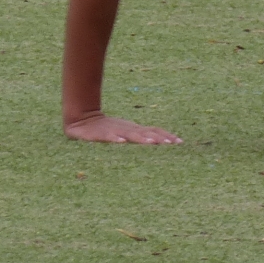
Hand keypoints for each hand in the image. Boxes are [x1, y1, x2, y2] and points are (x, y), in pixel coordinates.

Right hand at [65, 112, 182, 144]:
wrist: (83, 119)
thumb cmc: (108, 128)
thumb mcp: (127, 131)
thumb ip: (142, 135)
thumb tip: (162, 140)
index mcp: (134, 129)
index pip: (154, 131)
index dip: (166, 135)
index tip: (180, 142)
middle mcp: (127, 129)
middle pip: (146, 133)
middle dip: (159, 138)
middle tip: (171, 144)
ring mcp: (114, 131)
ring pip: (130, 134)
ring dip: (141, 139)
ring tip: (152, 143)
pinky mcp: (99, 135)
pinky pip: (108, 137)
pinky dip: (115, 139)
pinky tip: (121, 142)